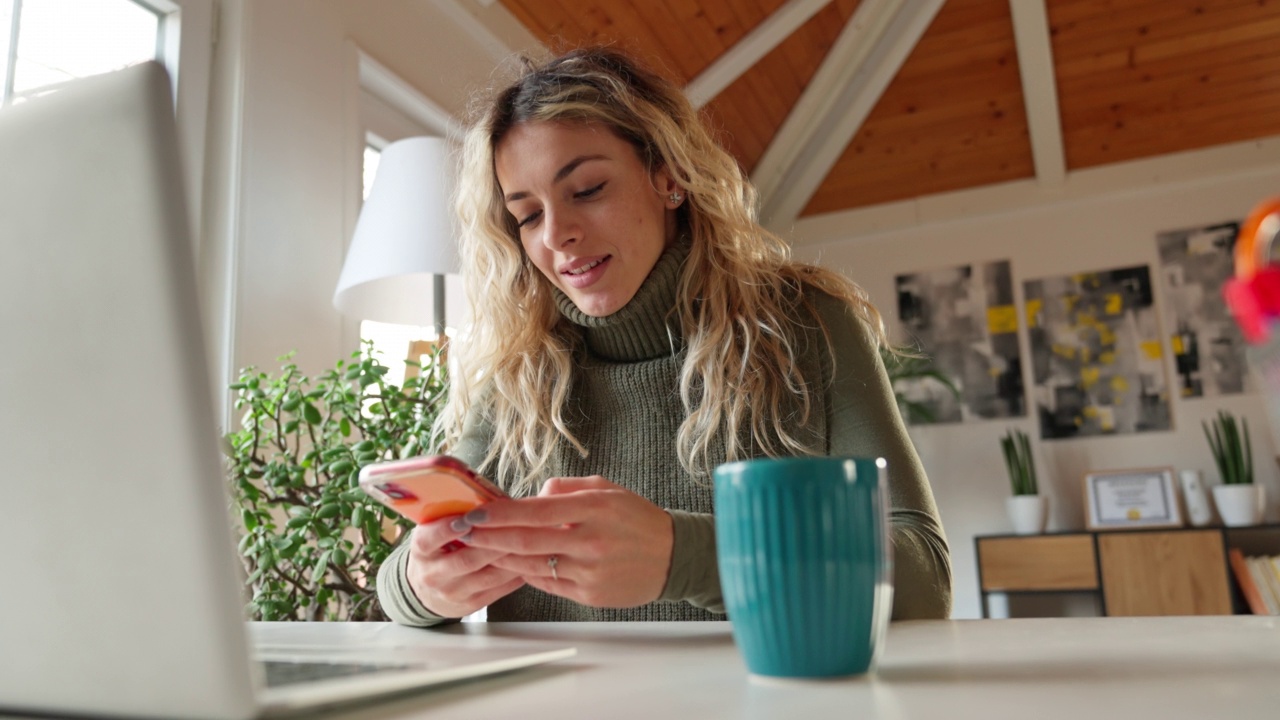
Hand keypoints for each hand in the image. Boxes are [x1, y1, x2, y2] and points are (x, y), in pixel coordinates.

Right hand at [403, 515, 525, 618]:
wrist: (427, 591)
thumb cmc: (437, 550)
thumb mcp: (433, 532)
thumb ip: (452, 515)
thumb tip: (487, 497)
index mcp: (421, 550)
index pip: (429, 539)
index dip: (447, 529)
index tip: (467, 518)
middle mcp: (433, 574)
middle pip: (467, 559)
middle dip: (494, 542)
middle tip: (517, 525)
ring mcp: (453, 592)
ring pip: (488, 576)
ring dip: (511, 558)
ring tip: (530, 541)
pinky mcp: (471, 604)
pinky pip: (499, 589)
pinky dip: (516, 574)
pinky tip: (530, 560)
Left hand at [462, 476, 673, 607]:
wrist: (673, 557)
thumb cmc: (637, 519)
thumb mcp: (607, 490)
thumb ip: (566, 489)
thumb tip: (533, 497)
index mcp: (593, 509)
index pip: (534, 511)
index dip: (499, 513)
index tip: (474, 511)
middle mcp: (589, 541)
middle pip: (525, 540)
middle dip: (487, 536)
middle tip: (463, 532)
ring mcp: (588, 571)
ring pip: (531, 564)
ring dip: (500, 556)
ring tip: (477, 548)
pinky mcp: (588, 594)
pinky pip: (547, 582)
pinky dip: (525, 572)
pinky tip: (510, 563)